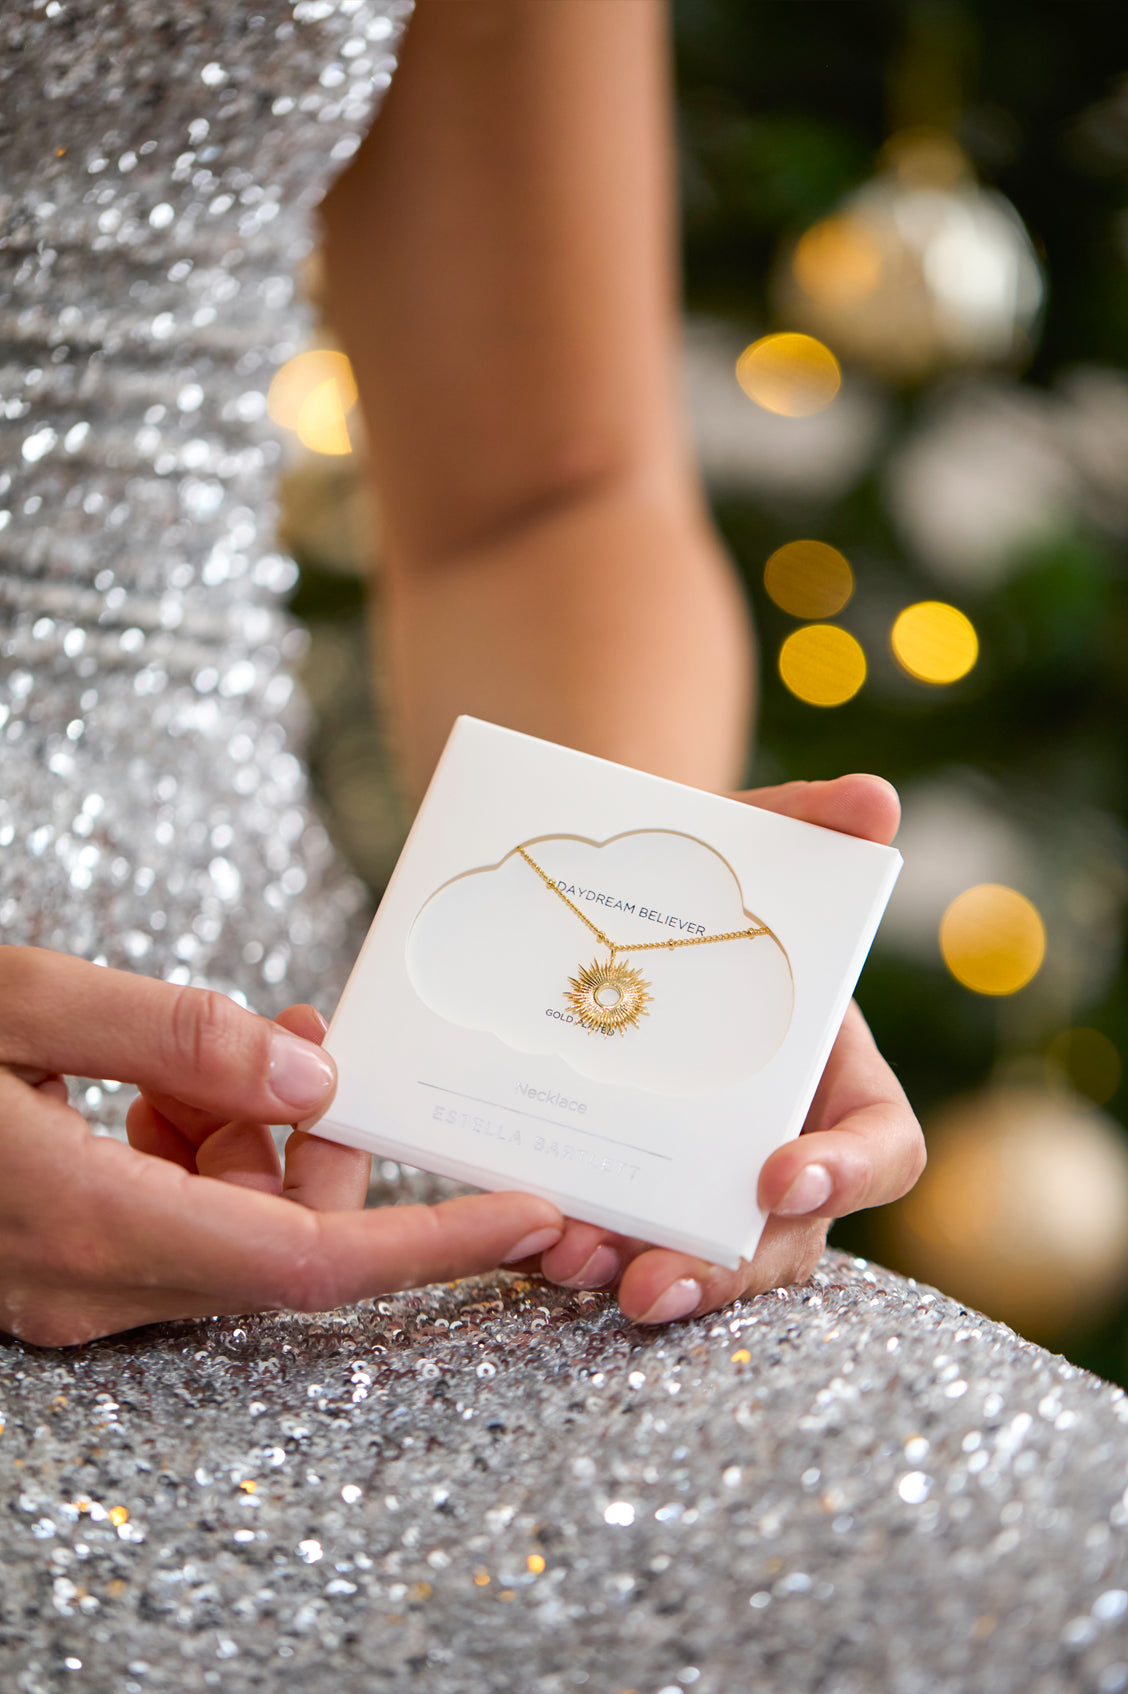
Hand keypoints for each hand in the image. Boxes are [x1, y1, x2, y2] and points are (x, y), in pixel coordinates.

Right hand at [0, 948, 562, 1346]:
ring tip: (234, 1040)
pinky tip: (165, 1081)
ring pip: (224, 1231)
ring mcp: (62, 1286)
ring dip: (254, 1139)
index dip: (431, 1245)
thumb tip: (310, 1079)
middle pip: (275, 1242)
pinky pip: (167, 1222)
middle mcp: (83, 1283)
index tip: (530, 1216)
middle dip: (323, 1148)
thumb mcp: (20, 997)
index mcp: (88, 1223)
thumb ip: (168, 1032)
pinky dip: (195, 1151)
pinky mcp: (49, 1263)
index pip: (309, 1265)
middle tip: (315, 1036)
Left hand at [532, 775, 924, 1322]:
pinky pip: (618, 1238)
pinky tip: (528, 1238)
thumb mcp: (744, 841)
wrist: (608, 899)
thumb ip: (809, 824)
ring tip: (571, 1261)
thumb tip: (876, 800)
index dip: (847, 1174)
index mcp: (834, 1078)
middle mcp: (776, 1145)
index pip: (882, 1148)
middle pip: (781, 1241)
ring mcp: (700, 1177)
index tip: (781, 1178)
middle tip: (652, 1283)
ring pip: (697, 1258)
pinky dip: (582, 1246)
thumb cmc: (700, 879)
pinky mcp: (625, 1183)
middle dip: (722, 1272)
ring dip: (638, 1271)